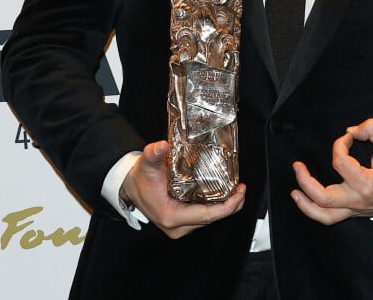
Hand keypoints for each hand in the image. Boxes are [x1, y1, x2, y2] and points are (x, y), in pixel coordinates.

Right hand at [122, 140, 245, 238]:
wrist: (130, 187)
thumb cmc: (140, 179)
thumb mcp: (146, 164)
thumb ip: (154, 154)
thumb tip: (161, 146)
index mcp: (170, 216)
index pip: (206, 216)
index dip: (226, 207)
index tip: (238, 195)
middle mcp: (177, 226)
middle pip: (211, 219)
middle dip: (230, 206)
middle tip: (242, 189)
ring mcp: (180, 226)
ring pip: (208, 219)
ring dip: (224, 207)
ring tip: (236, 190)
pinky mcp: (182, 221)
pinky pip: (203, 216)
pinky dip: (214, 206)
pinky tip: (223, 194)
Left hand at [291, 118, 372, 224]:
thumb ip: (371, 128)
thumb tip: (350, 132)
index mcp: (368, 184)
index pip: (340, 163)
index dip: (340, 145)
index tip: (348, 138)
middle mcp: (359, 200)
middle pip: (324, 197)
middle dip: (306, 181)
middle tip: (297, 166)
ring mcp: (356, 209)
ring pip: (325, 215)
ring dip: (306, 204)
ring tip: (294, 192)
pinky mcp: (354, 212)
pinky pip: (331, 217)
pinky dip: (315, 211)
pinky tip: (305, 200)